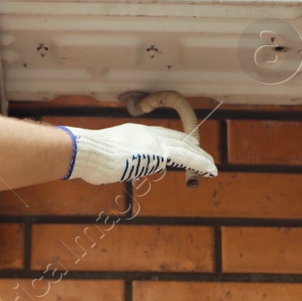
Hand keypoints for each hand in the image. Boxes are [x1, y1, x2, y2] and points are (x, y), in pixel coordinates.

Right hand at [57, 123, 217, 183]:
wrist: (89, 151)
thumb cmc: (90, 156)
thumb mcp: (106, 154)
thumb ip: (117, 158)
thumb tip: (118, 166)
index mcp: (135, 132)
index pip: (162, 134)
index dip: (176, 140)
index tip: (187, 144)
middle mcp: (147, 133)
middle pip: (176, 139)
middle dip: (192, 147)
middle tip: (204, 155)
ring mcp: (153, 142)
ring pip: (184, 148)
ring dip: (200, 157)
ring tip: (212, 166)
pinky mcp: (157, 153)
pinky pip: (185, 157)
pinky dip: (200, 162)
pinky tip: (210, 168)